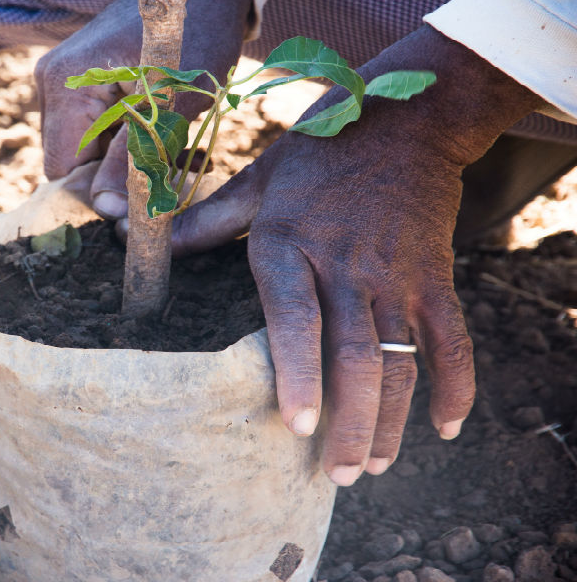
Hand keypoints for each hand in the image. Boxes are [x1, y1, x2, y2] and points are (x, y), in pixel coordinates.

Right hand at [34, 0, 252, 218]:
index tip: (146, 188)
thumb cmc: (193, 35)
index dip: (101, 189)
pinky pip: (99, 127)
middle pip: (75, 161)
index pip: (62, 171)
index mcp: (64, 88)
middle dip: (122, 173)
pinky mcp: (83, 80)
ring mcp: (65, 81)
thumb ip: (134, 160)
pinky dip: (131, 137)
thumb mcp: (170, 106)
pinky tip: (165, 129)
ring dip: (132, 157)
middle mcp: (53, 84)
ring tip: (178, 145)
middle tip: (174, 167)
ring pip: (91, 147)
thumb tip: (107, 211)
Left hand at [169, 26, 545, 484]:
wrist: (408, 117)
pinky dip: (454, 384)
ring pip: (399, 359)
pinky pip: (451, 338)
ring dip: (388, 419)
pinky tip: (444, 428)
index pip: (294, 319)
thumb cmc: (320, 149)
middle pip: (353, 357)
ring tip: (371, 466)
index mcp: (289, 244)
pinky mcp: (434, 275)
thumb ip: (207, 219)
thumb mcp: (258, 177)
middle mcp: (345, 266)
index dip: (298, 374)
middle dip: (347, 423)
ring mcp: (395, 275)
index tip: (295, 425)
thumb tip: (138, 235)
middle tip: (336, 475)